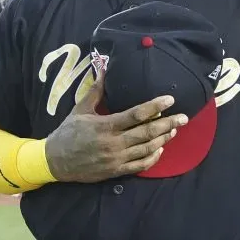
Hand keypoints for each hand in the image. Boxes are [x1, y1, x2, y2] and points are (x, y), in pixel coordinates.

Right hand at [44, 67, 187, 182]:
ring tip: (174, 130)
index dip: (155, 106)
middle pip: (147, 132)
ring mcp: (115, 159)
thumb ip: (95, 91)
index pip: (136, 114)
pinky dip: (153, 158)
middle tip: (184, 117)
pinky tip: (160, 149)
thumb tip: (103, 69)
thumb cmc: (67, 133)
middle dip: (168, 124)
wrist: (54, 161)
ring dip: (163, 139)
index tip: (169, 100)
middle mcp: (113, 143)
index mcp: (105, 125)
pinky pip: (140, 165)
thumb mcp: (79, 110)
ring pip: (147, 149)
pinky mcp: (115, 171)